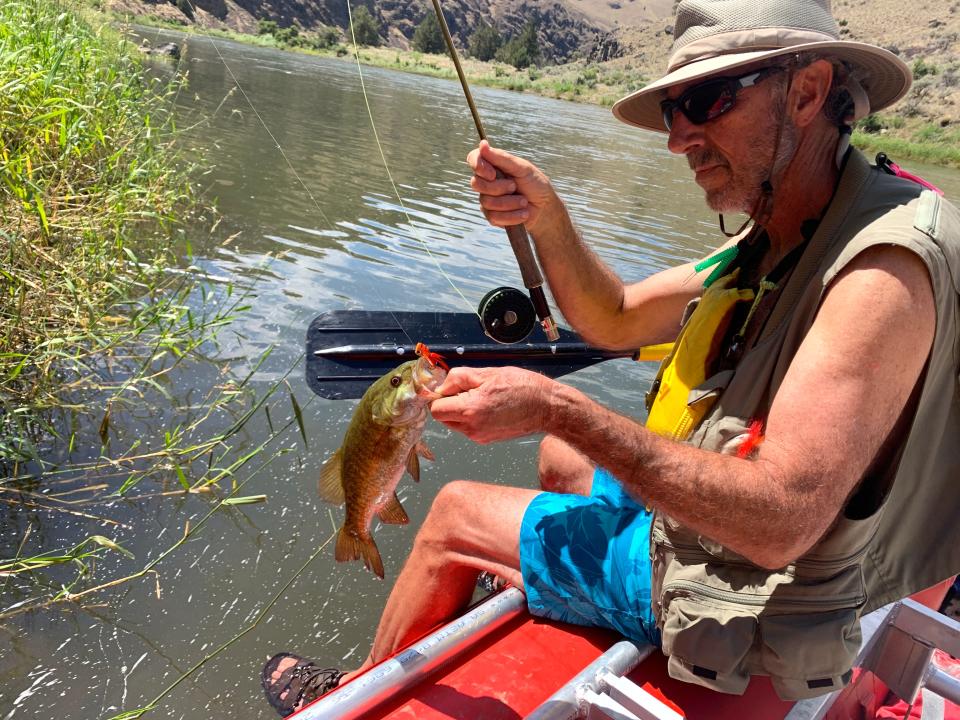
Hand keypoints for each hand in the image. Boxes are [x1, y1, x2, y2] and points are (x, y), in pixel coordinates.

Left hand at [429, 366, 554, 443]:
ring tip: (483, 397)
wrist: (546, 407)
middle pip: (443, 418)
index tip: (451, 387)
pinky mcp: (486, 440)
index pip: (436, 409)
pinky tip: (489, 407)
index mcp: (470, 410)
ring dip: (460, 410)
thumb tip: (441, 386)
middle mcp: (472, 428)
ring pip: (455, 423)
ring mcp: (479, 436)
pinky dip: (472, 417)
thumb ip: (458, 378)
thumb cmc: (521, 386)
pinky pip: (468, 428)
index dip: (439, 396)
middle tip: (469, 389)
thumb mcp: (487, 373)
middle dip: (449, 403)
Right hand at [466, 140, 557, 233]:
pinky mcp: (493, 216)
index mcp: (492, 165)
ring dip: (509, 203)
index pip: (473, 159)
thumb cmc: (534, 183)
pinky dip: (512, 215)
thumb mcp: (521, 168)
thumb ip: (501, 158)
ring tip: (524, 201)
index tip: (492, 173)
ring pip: (486, 202)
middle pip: (476, 183)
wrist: (545, 207)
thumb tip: (482, 144)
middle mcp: (487, 182)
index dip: (478, 166)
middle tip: (514, 186)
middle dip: (498, 187)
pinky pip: (494, 217)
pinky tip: (523, 213)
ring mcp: (488, 199)